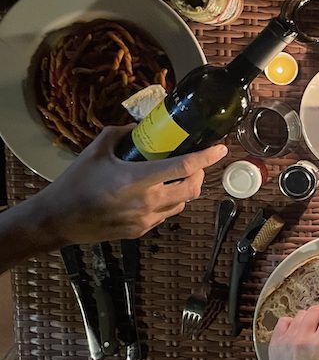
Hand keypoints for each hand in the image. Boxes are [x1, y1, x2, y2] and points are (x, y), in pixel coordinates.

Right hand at [36, 124, 226, 243]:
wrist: (57, 220)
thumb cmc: (75, 183)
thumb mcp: (96, 151)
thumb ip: (120, 134)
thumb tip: (140, 128)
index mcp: (136, 179)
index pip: (183, 167)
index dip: (206, 157)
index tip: (221, 149)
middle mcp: (146, 202)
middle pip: (192, 189)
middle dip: (200, 174)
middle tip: (195, 163)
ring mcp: (145, 220)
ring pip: (182, 204)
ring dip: (186, 189)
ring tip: (177, 178)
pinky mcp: (141, 231)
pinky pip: (166, 215)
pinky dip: (170, 203)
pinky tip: (158, 194)